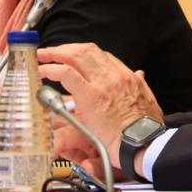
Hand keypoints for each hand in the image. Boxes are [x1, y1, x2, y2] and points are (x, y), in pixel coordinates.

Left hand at [37, 43, 162, 168]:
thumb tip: (140, 74)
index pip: (103, 56)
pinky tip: (44, 71)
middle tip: (51, 53)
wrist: (143, 142)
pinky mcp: (89, 96)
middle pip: (87, 50)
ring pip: (76, 56)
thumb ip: (141, 85)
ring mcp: (102, 84)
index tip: (73, 58)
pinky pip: (66, 74)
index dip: (84, 54)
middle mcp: (115, 76)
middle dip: (66, 49)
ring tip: (42, 58)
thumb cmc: (146, 129)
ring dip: (56, 54)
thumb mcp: (149, 101)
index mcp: (128, 77)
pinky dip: (52, 69)